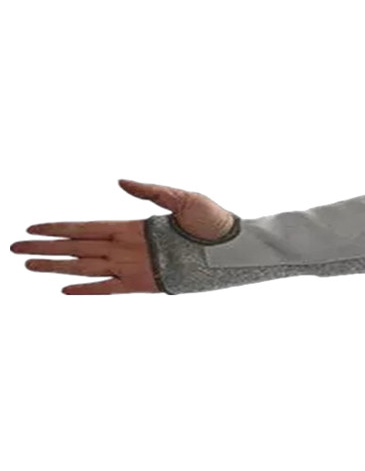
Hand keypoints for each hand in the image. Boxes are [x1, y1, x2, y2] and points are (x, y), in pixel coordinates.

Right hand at [9, 180, 235, 294]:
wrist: (236, 247)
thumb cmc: (214, 222)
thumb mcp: (183, 198)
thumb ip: (150, 191)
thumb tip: (119, 182)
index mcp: (134, 227)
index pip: (87, 228)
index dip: (60, 228)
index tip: (34, 227)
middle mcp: (129, 248)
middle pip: (78, 248)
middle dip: (46, 248)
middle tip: (15, 247)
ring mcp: (135, 267)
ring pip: (86, 267)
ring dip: (57, 266)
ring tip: (28, 265)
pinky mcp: (146, 284)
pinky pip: (110, 288)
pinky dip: (88, 289)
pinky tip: (64, 288)